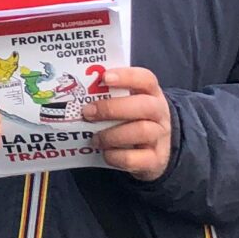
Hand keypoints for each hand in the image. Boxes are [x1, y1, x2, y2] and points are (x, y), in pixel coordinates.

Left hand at [83, 67, 172, 182]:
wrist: (155, 151)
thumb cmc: (133, 121)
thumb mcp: (128, 105)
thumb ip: (110, 97)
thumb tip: (78, 96)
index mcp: (152, 94)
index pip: (146, 79)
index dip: (127, 76)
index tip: (104, 78)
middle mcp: (160, 114)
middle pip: (144, 106)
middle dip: (112, 108)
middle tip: (88, 113)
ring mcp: (160, 137)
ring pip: (141, 132)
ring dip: (111, 135)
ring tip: (95, 139)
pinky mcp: (155, 160)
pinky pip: (134, 159)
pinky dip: (115, 156)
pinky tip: (105, 153)